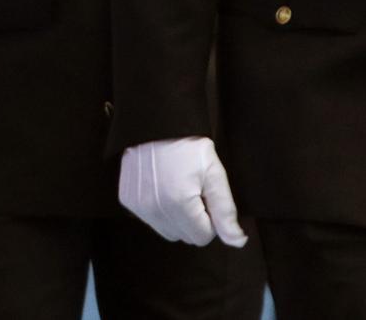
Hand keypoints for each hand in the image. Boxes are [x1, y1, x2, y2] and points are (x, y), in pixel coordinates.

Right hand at [118, 137, 247, 246]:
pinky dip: (159, 209)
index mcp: (179, 204)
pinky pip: (150, 219)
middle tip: (193, 190)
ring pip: (167, 231)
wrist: (155, 122)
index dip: (210, 218)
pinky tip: (161, 186)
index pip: (203, 237)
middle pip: (185, 237)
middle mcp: (155, 210)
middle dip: (194, 220)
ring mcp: (138, 207)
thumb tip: (237, 242)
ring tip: (177, 188)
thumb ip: (226, 210)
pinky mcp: (127, 201)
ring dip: (176, 218)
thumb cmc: (188, 146)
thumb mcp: (214, 173)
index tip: (206, 195)